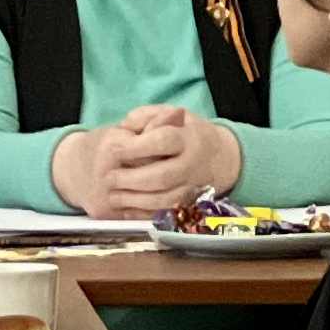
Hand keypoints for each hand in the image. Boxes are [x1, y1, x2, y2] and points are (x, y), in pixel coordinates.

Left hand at [90, 107, 245, 217]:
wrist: (219, 157)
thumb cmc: (183, 131)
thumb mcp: (166, 114)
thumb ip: (143, 117)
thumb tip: (124, 129)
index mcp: (186, 138)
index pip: (163, 142)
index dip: (137, 147)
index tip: (114, 149)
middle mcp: (191, 164)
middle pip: (162, 176)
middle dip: (132, 179)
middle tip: (109, 178)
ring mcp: (191, 186)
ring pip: (164, 199)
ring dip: (136, 200)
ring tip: (113, 196)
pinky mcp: (189, 203)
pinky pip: (167, 213)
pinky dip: (145, 215)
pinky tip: (126, 211)